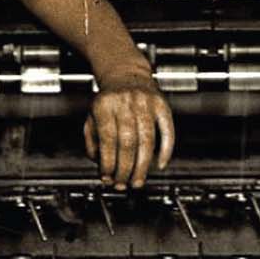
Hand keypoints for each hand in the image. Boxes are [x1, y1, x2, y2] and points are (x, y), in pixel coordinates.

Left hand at [84, 71, 175, 188]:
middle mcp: (126, 103)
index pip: (107, 140)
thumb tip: (101, 166)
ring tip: (138, 181)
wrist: (126, 74)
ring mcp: (146, 103)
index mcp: (105, 106)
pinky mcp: (162, 104)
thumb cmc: (108, 100)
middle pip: (128, 143)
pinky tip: (160, 164)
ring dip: (143, 165)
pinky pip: (167, 130)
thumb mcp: (92, 117)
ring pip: (147, 140)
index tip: (107, 178)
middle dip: (125, 168)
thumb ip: (92, 142)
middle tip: (123, 184)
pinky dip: (166, 149)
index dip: (108, 162)